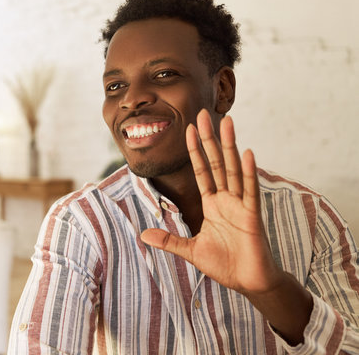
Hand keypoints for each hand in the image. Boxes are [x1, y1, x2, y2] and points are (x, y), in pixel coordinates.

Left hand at [141, 109, 282, 294]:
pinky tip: (247, 153)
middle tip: (204, 114)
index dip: (195, 151)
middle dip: (210, 139)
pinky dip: (249, 173)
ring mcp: (240, 205)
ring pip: (233, 170)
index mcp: (212, 204)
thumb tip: (143, 234)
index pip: (202, 171)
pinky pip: (250, 191)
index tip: (189, 130)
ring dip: (230, 146)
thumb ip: (169, 241)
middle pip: (217, 163)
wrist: (248, 282)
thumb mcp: (190, 251)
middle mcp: (227, 200)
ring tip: (227, 122)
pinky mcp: (252, 216)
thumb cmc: (224, 264)